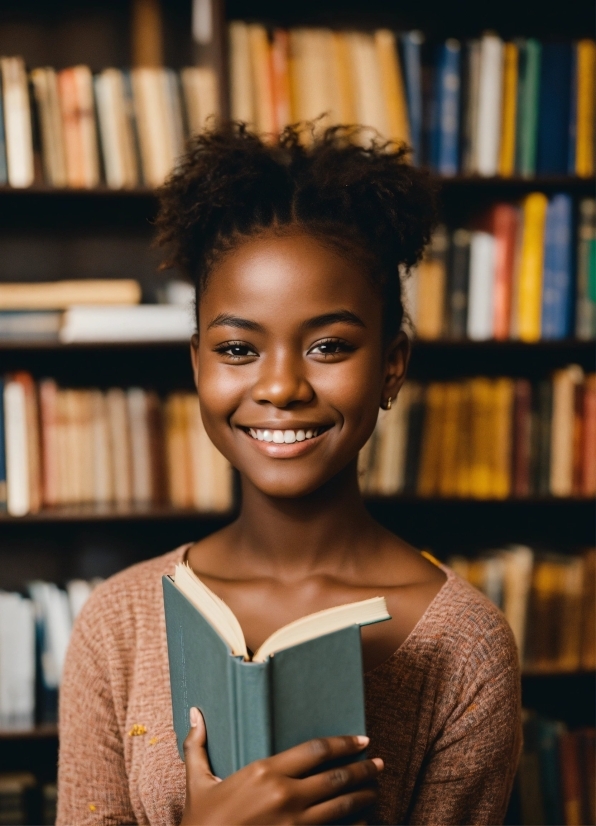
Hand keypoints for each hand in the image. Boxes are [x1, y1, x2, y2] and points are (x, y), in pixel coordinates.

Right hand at [180, 707, 382, 824]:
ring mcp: (295, 825)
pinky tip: (364, 822)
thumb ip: (198, 747)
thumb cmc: (201, 823)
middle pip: (335, 777)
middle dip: (361, 769)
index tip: (361, 739)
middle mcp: (285, 796)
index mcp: (264, 772)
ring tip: (374, 790)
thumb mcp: (197, 784)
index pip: (314, 750)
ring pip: (340, 807)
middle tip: (378, 764)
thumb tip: (195, 713)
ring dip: (363, 797)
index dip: (342, 743)